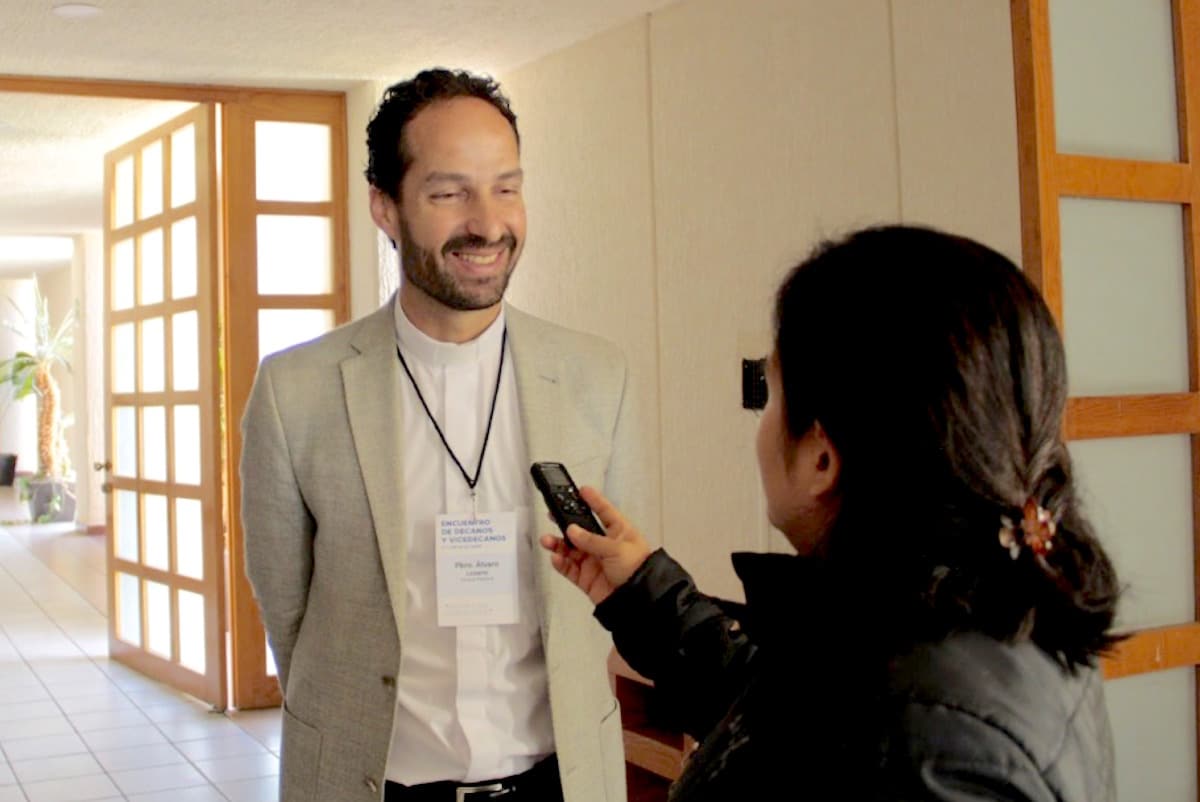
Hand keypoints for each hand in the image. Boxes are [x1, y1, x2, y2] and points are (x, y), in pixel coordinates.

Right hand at [539, 486, 652, 605]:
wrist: (638, 601)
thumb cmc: (637, 569)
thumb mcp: (616, 549)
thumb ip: (591, 540)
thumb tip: (571, 530)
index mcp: (618, 532)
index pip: (604, 512)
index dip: (593, 501)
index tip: (582, 490)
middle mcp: (604, 545)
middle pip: (581, 530)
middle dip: (566, 522)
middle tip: (552, 514)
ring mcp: (594, 561)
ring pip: (571, 549)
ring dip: (558, 544)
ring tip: (548, 541)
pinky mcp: (586, 578)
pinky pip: (569, 568)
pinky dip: (560, 563)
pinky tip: (556, 558)